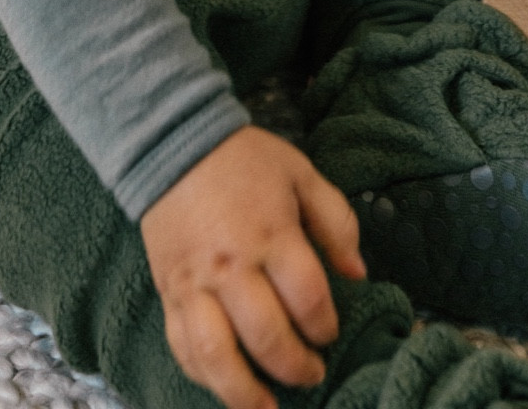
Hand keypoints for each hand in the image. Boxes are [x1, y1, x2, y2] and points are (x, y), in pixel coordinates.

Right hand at [140, 125, 365, 408]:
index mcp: (271, 234)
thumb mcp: (300, 173)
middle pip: (267, 336)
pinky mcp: (169, 294)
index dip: (326, 325)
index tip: (329, 331)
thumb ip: (335, 221)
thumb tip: (358, 274)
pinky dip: (203, 375)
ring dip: (244, 393)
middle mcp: (232, 266)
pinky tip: (225, 386)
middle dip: (296, 366)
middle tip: (312, 373)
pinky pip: (182, 347)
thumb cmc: (244, 160)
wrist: (173, 144)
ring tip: (268, 408)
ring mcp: (195, 285)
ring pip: (216, 355)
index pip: (308, 298)